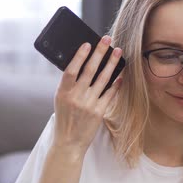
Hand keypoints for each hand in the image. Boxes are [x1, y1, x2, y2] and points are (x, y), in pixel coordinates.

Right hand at [51, 35, 122, 155]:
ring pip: (103, 79)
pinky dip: (116, 83)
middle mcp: (75, 97)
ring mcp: (88, 105)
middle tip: (107, 40)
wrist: (69, 143)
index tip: (88, 44)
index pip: (71, 70)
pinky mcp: (99, 112)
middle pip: (89, 70)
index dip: (79, 56)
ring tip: (118, 52)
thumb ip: (69, 85)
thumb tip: (82, 64)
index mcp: (63, 93)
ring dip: (112, 64)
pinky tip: (121, 74)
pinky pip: (110, 94)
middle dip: (99, 53)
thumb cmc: (65, 118)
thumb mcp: (61, 100)